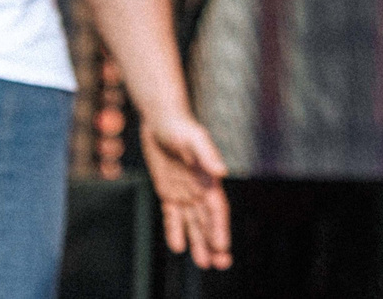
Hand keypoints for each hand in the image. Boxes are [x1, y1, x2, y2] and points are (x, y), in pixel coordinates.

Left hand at [140, 114, 232, 269]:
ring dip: (199, 242)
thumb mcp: (194, 138)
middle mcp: (199, 188)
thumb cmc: (179, 125)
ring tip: (204, 263)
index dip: (220, 228)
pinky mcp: (169, 190)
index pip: (217, 209)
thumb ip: (208, 154)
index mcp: (209, 178)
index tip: (221, 247)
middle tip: (220, 264)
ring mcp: (185, 190)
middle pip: (209, 220)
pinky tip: (178, 246)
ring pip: (193, 222)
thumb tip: (222, 171)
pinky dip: (176, 230)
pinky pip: (173, 215)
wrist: (161, 118)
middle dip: (215, 242)